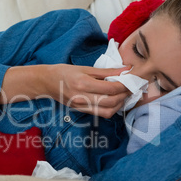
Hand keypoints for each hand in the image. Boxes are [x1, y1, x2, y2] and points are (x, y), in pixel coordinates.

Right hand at [0, 64, 130, 117]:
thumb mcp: (84, 67)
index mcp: (83, 83)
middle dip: (125, 95)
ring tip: (123, 94)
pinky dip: (111, 108)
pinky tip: (113, 100)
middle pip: (111, 101)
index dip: (125, 85)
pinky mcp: (80, 111)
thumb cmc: (63, 72)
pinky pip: (100, 113)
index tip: (134, 79)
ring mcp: (81, 106)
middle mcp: (82, 97)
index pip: (111, 88)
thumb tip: (125, 70)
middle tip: (132, 87)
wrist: (46, 82)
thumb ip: (106, 71)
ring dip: (119, 104)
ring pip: (107, 111)